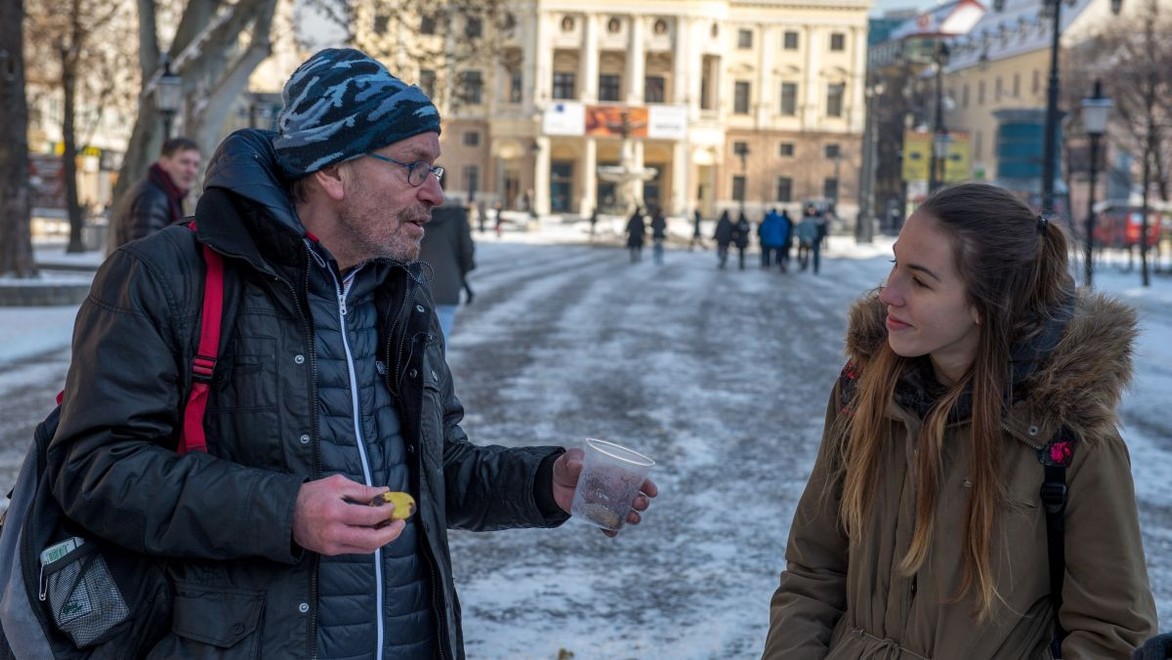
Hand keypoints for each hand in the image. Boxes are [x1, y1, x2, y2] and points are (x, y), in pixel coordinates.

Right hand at [292, 474, 406, 554]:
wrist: (286, 514)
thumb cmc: (312, 494)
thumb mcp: (337, 484)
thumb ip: (362, 490)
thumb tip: (385, 492)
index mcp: (336, 511)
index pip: (370, 516)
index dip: (387, 512)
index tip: (394, 506)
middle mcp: (335, 532)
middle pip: (372, 539)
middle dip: (392, 532)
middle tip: (401, 523)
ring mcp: (332, 544)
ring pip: (367, 548)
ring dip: (384, 539)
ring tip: (391, 527)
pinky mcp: (330, 552)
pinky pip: (357, 549)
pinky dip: (369, 542)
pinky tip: (375, 531)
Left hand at [551, 449, 657, 537]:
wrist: (554, 484)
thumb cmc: (567, 466)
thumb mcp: (570, 459)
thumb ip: (574, 461)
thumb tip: (577, 467)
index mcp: (613, 473)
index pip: (635, 479)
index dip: (646, 485)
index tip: (653, 492)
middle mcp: (614, 489)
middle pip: (634, 497)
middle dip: (641, 502)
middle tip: (640, 504)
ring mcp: (606, 503)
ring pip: (625, 512)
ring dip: (632, 517)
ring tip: (633, 519)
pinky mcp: (596, 515)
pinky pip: (607, 524)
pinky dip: (611, 529)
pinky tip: (612, 533)